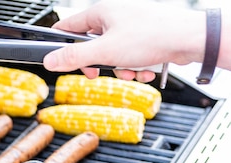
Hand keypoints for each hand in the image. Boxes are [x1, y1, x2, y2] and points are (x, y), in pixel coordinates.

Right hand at [43, 0, 205, 80]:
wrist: (190, 40)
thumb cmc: (152, 36)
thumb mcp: (105, 51)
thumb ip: (74, 57)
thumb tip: (50, 61)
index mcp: (101, 12)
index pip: (68, 27)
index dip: (61, 45)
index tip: (59, 60)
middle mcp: (115, 16)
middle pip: (91, 45)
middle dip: (97, 63)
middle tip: (98, 72)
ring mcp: (130, 26)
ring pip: (112, 53)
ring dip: (118, 69)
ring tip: (129, 71)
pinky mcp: (144, 37)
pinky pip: (129, 56)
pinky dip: (134, 66)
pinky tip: (143, 69)